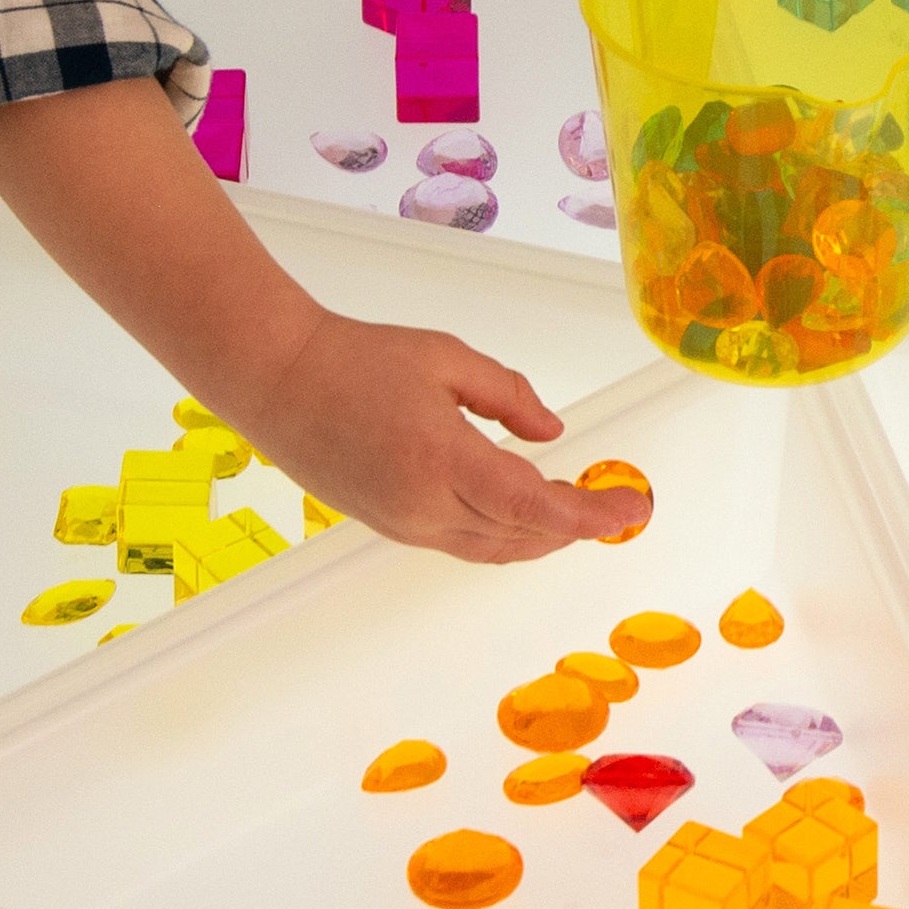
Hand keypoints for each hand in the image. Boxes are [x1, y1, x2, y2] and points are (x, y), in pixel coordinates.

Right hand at [0, 79, 648, 563]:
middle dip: (577, 527)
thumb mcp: (447, 358)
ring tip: (580, 509)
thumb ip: (509, 396)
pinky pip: (464, 544)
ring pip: (495, 550)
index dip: (592, 515)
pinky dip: (506, 536)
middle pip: (524, 539)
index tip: (632, 506)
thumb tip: (553, 435)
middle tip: (615, 502)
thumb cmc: (355, 358)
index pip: (537, 508)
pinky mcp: (390, 527)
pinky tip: (525, 514)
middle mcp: (424, 506)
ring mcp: (404, 524)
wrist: (276, 380)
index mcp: (443, 459)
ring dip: (543, 537)